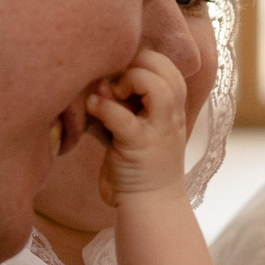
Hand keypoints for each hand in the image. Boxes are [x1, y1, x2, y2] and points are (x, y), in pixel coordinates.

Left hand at [88, 49, 190, 203]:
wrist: (150, 203)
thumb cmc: (136, 162)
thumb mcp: (130, 123)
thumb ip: (116, 101)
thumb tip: (96, 79)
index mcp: (174, 105)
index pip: (166, 63)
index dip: (142, 60)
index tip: (122, 77)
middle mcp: (172, 114)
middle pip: (165, 66)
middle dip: (137, 63)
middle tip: (118, 83)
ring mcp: (160, 130)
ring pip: (156, 85)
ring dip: (129, 80)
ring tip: (113, 93)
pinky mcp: (140, 146)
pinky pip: (123, 117)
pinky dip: (104, 107)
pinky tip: (91, 107)